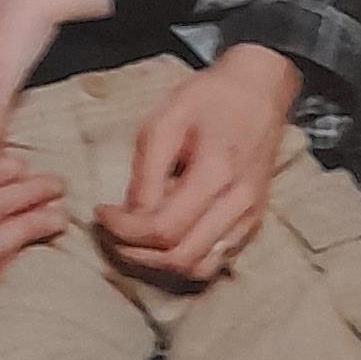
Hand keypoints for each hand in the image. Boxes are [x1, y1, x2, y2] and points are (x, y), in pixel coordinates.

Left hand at [99, 44, 299, 284]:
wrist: (259, 91)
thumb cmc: (210, 99)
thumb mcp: (165, 121)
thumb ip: (146, 173)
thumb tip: (129, 215)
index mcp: (217, 173)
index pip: (164, 228)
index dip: (124, 230)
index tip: (101, 213)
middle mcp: (239, 204)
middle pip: (180, 258)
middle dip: (136, 252)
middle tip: (112, 232)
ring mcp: (250, 217)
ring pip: (199, 268)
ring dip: (160, 263)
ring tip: (135, 240)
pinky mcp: (253, 223)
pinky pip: (216, 260)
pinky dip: (184, 259)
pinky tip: (165, 237)